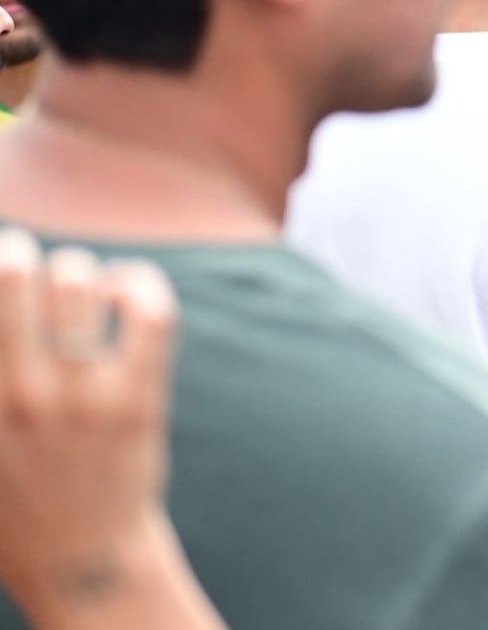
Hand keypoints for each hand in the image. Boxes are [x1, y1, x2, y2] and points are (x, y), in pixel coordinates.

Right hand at [0, 228, 195, 625]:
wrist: (82, 559)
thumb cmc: (13, 495)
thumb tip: (1, 320)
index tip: (0, 270)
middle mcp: (16, 393)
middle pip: (13, 271)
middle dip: (17, 253)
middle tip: (23, 264)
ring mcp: (80, 396)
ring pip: (78, 279)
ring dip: (75, 270)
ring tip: (76, 291)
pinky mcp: (137, 400)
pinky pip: (149, 314)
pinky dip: (138, 283)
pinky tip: (123, 294)